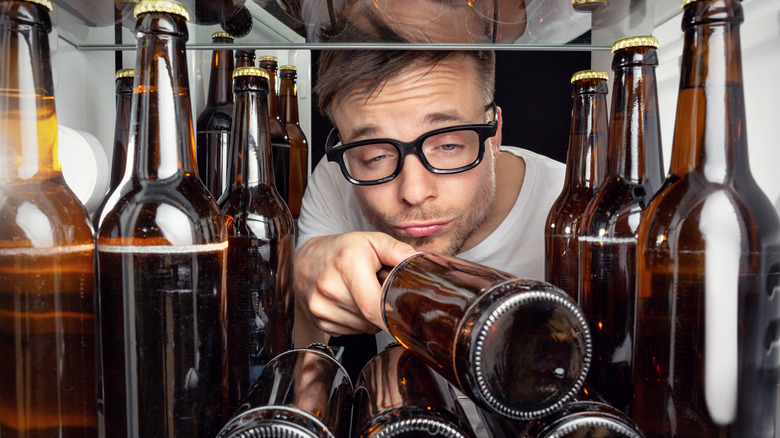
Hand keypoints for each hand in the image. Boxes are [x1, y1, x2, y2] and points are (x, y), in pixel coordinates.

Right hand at [293, 232, 416, 339]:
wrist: (304, 261)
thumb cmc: (342, 250)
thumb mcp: (372, 241)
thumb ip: (399, 251)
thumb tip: (423, 263)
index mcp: (348, 264)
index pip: (375, 307)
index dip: (394, 316)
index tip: (405, 316)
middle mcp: (330, 288)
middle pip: (373, 318)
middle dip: (383, 308)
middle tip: (378, 289)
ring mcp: (321, 307)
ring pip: (365, 327)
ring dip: (371, 315)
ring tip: (362, 293)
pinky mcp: (319, 321)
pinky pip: (352, 331)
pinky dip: (358, 321)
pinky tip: (351, 302)